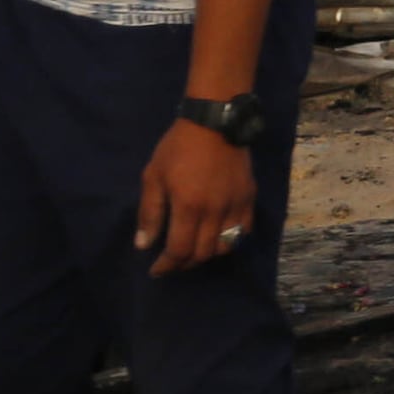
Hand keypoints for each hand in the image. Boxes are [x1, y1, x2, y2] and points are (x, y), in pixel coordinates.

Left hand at [137, 117, 255, 273]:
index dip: (167, 266)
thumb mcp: (153, 176)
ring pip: (225, 247)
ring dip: (207, 255)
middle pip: (203, 253)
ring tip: (195, 251)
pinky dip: (230, 241)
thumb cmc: (178, 147)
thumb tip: (144, 245)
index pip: (179, 250)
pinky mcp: (249, 199)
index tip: (156, 271)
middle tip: (173, 261)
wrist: (215, 122)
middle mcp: (215, 212)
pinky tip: (218, 236)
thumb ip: (150, 213)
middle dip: (185, 263)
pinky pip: (243, 231)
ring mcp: (235, 206)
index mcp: (188, 206)